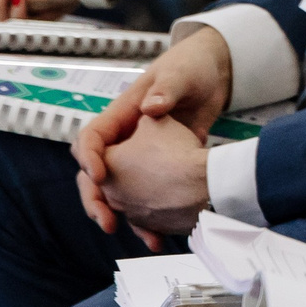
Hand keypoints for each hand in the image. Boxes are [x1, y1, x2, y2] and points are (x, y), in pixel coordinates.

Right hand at [70, 30, 232, 232]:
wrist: (216, 76)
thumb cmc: (191, 68)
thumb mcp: (180, 74)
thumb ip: (167, 89)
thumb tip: (151, 107)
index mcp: (121, 115)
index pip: (91, 138)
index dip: (89, 157)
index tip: (100, 175)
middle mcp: (125, 139)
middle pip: (96, 173)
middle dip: (96, 199)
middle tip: (106, 221)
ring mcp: (142, 157)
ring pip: (118, 192)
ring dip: (120, 215)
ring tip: (132, 236)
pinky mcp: (161, 169)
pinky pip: (145, 198)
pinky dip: (148, 218)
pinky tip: (158, 238)